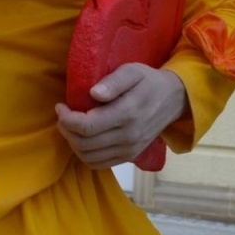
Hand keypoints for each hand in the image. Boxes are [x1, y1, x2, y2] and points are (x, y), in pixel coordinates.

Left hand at [55, 64, 186, 168]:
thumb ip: (114, 82)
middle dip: (66, 130)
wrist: (173, 99)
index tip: (61, 106)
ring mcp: (129, 149)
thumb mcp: (133, 71)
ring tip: (70, 126)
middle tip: (63, 115)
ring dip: (73, 143)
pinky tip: (82, 139)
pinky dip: (84, 154)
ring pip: (89, 157)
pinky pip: (99, 164)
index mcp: (127, 113)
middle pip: (84, 144)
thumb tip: (93, 93)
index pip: (87, 126)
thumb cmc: (148, 81)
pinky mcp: (129, 156)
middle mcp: (128, 136)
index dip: (67, 119)